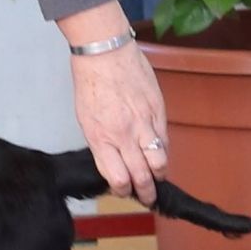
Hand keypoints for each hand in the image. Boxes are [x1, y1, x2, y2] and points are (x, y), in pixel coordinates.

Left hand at [69, 40, 167, 205]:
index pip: (117, 178)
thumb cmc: (90, 84)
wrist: (105, 53)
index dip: (123, 189)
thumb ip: (101, 144)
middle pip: (142, 175)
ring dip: (159, 173)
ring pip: (159, 160)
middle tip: (148, 196)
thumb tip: (114, 163)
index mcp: (101, 138)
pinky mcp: (158, 110)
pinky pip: (165, 139)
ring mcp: (144, 123)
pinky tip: (159, 152)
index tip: (124, 190)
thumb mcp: (86, 120)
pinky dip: (163, 150)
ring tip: (157, 176)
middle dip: (146, 191)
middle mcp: (124, 135)